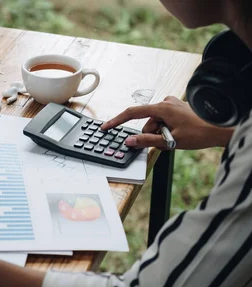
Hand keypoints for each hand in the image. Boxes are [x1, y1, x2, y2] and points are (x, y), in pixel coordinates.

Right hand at [100, 96, 233, 149]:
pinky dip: (167, 128)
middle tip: (167, 142)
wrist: (221, 129)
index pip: (132, 113)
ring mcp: (172, 104)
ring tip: (177, 138)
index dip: (117, 121)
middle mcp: (166, 102)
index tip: (106, 127)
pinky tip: (180, 133)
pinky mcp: (177, 108)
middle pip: (147, 122)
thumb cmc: (200, 133)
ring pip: (155, 123)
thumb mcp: (170, 141)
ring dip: (161, 133)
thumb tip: (129, 141)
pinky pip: (164, 120)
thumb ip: (147, 141)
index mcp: (162, 108)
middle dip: (152, 134)